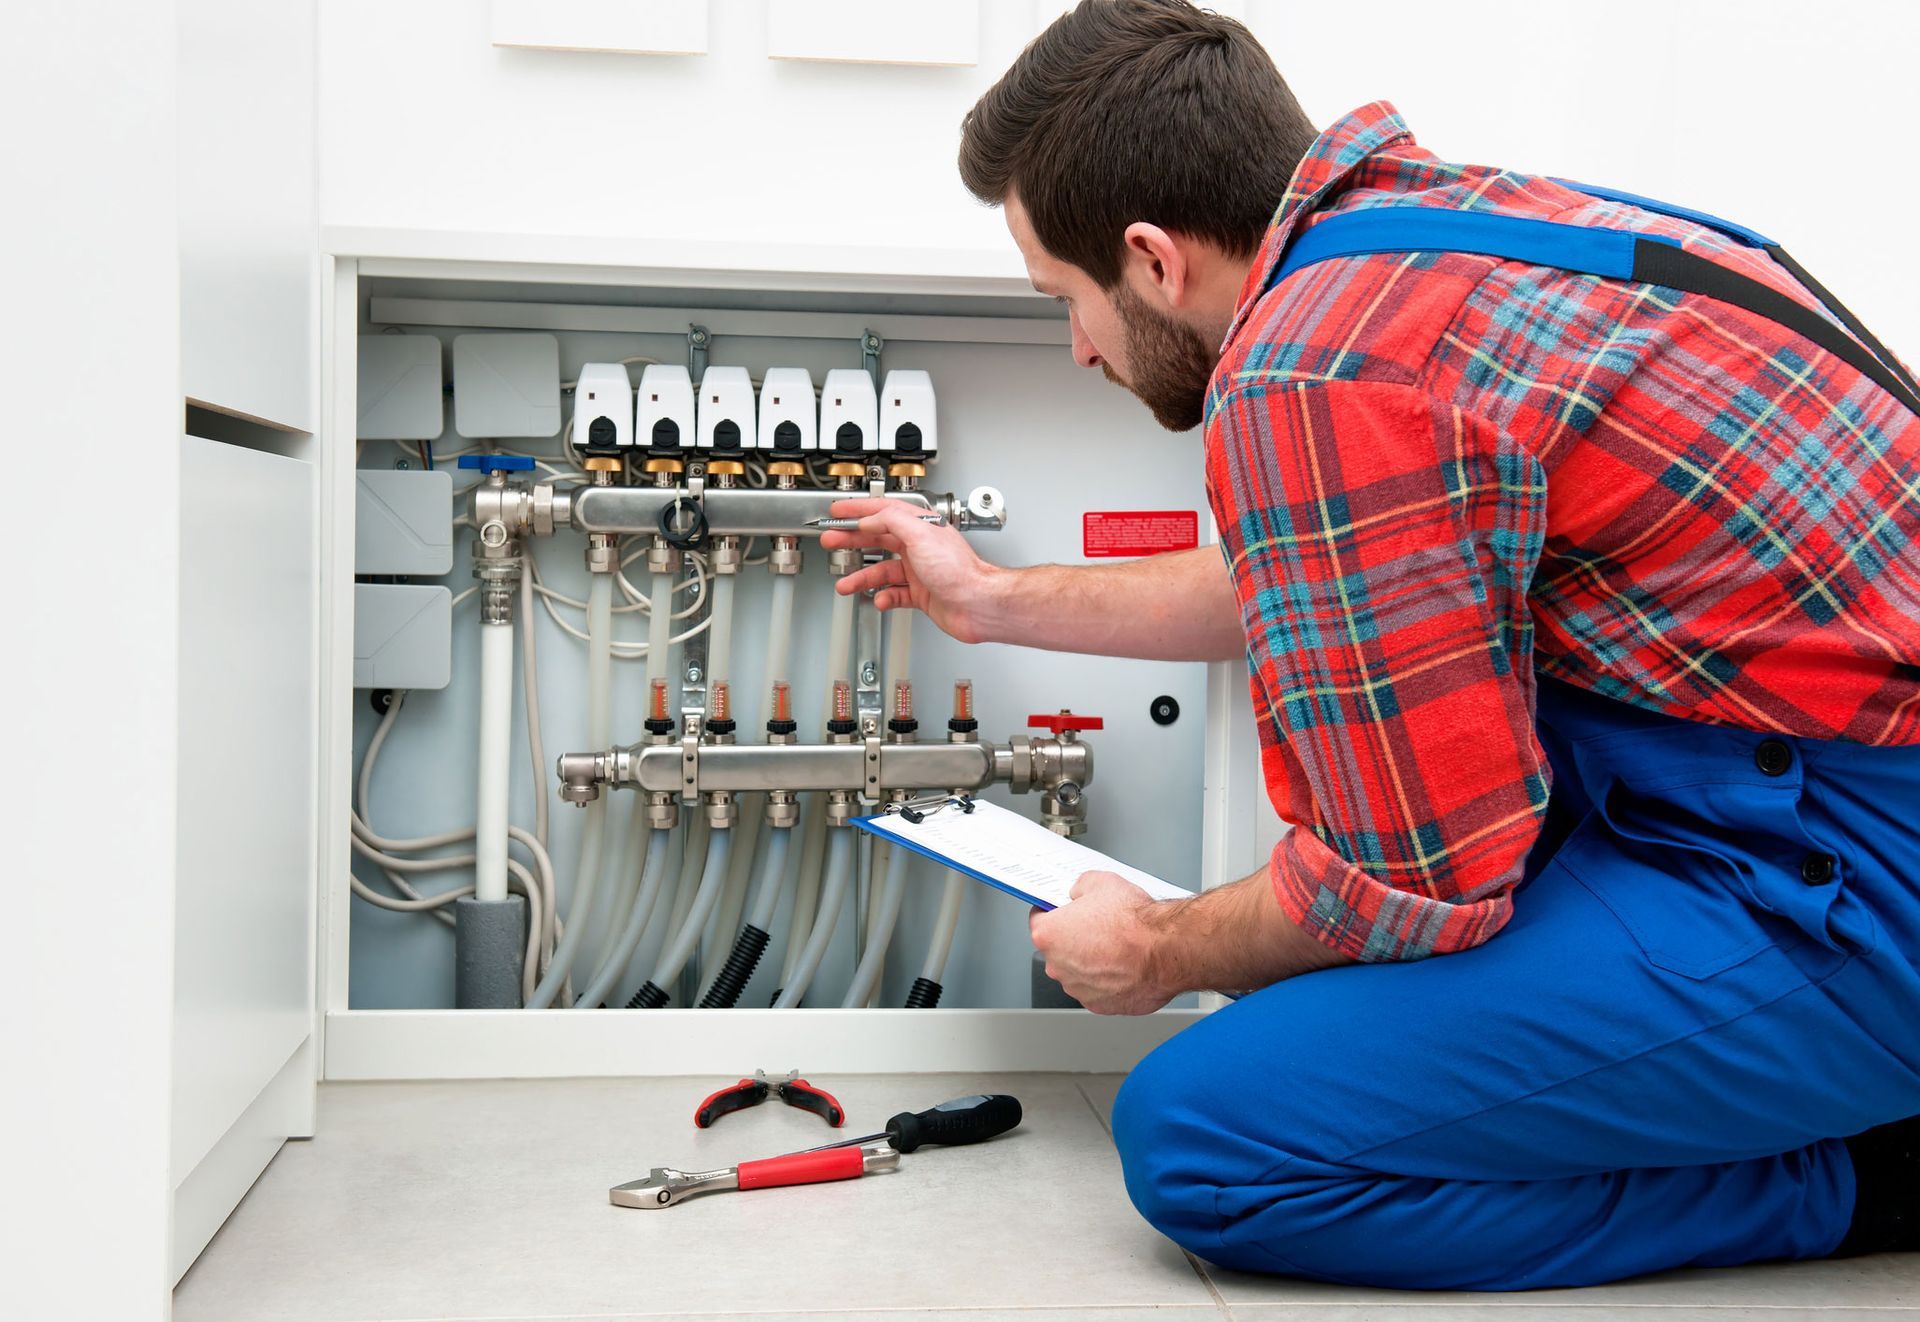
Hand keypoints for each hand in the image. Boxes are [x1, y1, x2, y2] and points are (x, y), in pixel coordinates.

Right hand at [818, 498, 1007, 644]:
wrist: (978, 604)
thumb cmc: (960, 571)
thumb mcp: (921, 535)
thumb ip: (892, 521)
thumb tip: (870, 519)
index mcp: (920, 527)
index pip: (884, 512)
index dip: (859, 510)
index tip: (839, 510)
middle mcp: (920, 547)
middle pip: (878, 539)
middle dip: (852, 541)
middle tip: (831, 541)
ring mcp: (920, 571)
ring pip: (883, 571)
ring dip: (863, 578)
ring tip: (845, 584)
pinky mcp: (922, 594)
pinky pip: (895, 594)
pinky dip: (884, 598)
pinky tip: (880, 600)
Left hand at [1028, 871, 1175, 1015]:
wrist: (1165, 951)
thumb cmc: (1135, 923)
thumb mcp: (1101, 882)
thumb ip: (1080, 887)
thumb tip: (1080, 892)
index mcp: (1049, 935)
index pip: (1039, 919)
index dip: (1054, 911)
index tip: (1063, 910)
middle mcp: (1058, 966)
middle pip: (1059, 948)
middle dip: (1075, 938)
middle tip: (1099, 927)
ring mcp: (1078, 989)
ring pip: (1079, 971)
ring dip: (1092, 961)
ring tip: (1118, 947)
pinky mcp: (1099, 1005)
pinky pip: (1098, 990)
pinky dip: (1108, 980)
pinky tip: (1126, 965)